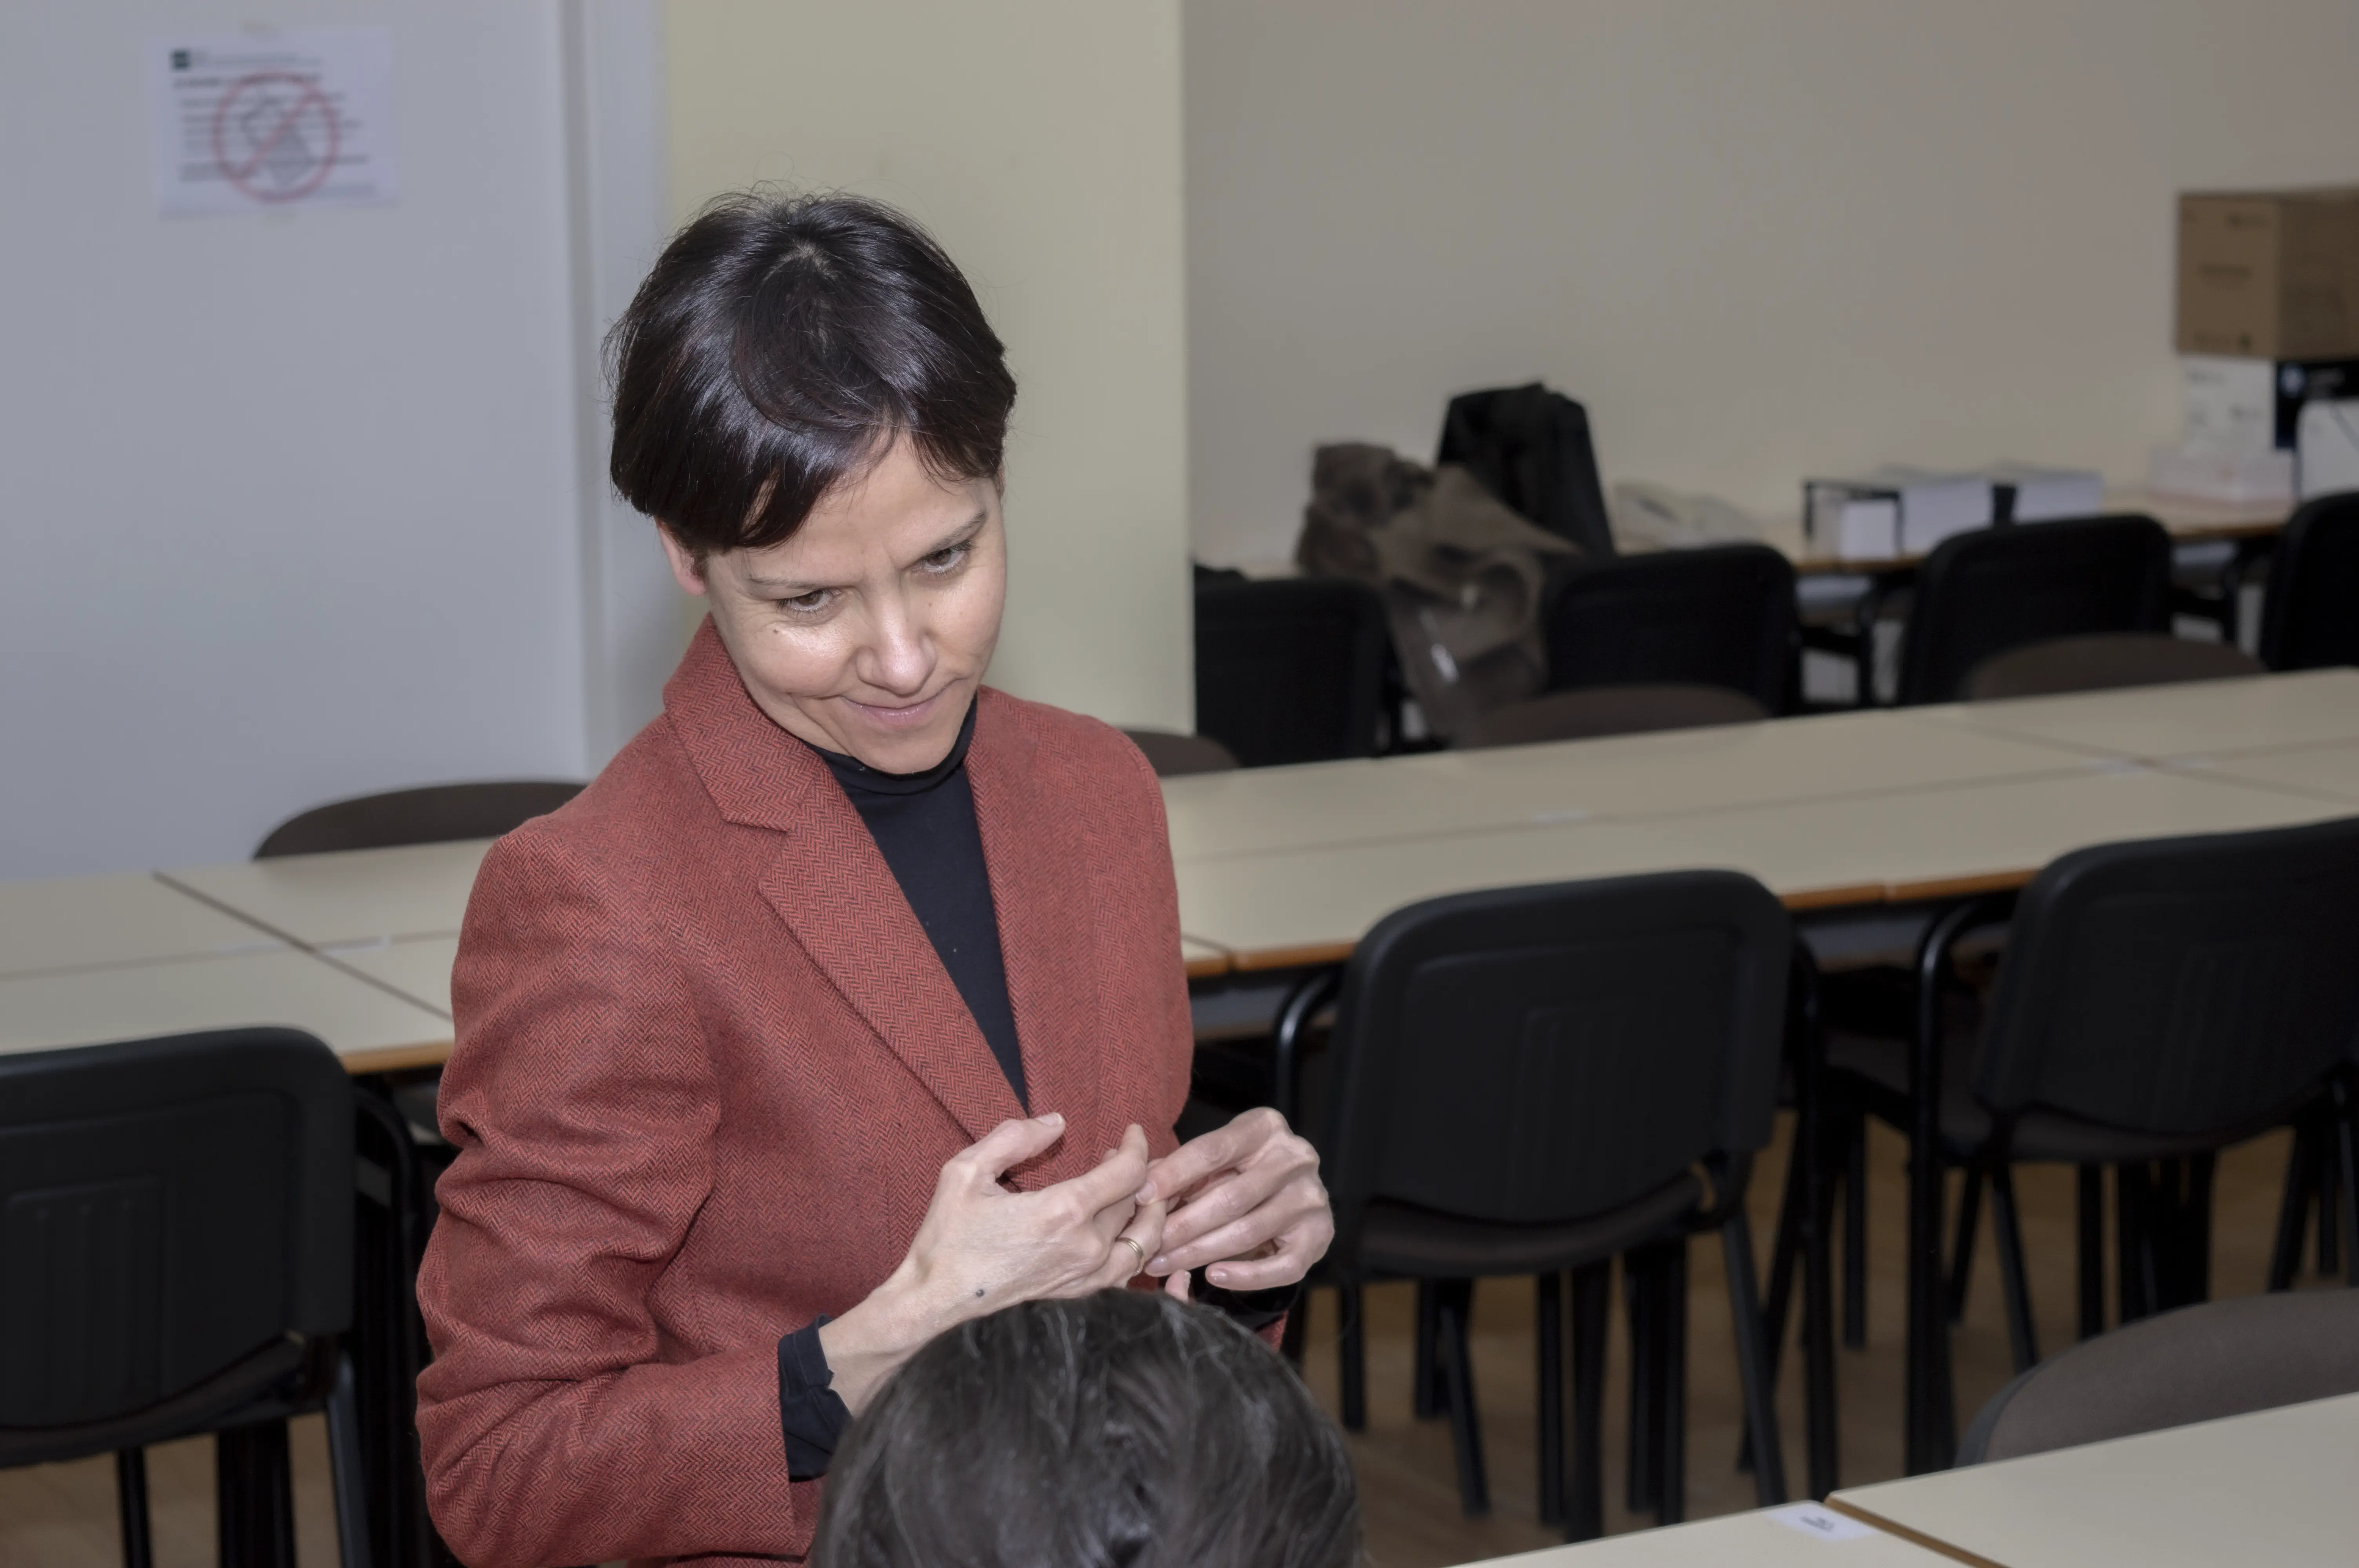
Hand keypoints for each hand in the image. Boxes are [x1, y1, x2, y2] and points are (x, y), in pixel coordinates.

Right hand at [820, 1115, 1164, 1410]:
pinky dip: (1140, 1247)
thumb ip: (1013, 1137)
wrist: (935, 1302)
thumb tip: (1057, 1122)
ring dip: (1150, 1210)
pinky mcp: (1081, 1296)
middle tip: (1127, 1157)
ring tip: (1139, 1191)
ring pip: (1143, 1239)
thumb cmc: (947, 1237)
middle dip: (1140, 1172)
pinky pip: (1130, 1270)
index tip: (1132, 1131)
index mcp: (1062, 1211)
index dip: (1137, 1146)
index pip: (1128, 1172)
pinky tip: (1130, 1232)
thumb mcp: (966, 1171)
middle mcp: (1085, 1246)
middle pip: (1137, 1201)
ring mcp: (1087, 1277)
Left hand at [1138, 1107, 1331, 1292]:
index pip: (1214, 1150)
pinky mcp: (1320, 1235)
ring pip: (1248, 1232)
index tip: (1141, 1194)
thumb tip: (1137, 1189)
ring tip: (1164, 1264)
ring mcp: (1311, 1198)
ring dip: (1199, 1253)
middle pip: (1230, 1197)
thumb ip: (1183, 1172)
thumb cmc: (1240, 1173)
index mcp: (1266, 1128)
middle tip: (1148, 1243)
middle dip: (1182, 1224)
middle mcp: (1295, 1158)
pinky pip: (1280, 1266)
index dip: (1175, 1173)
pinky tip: (1212, 1276)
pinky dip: (1244, 1276)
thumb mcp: (1216, 1161)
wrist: (1294, 1194)